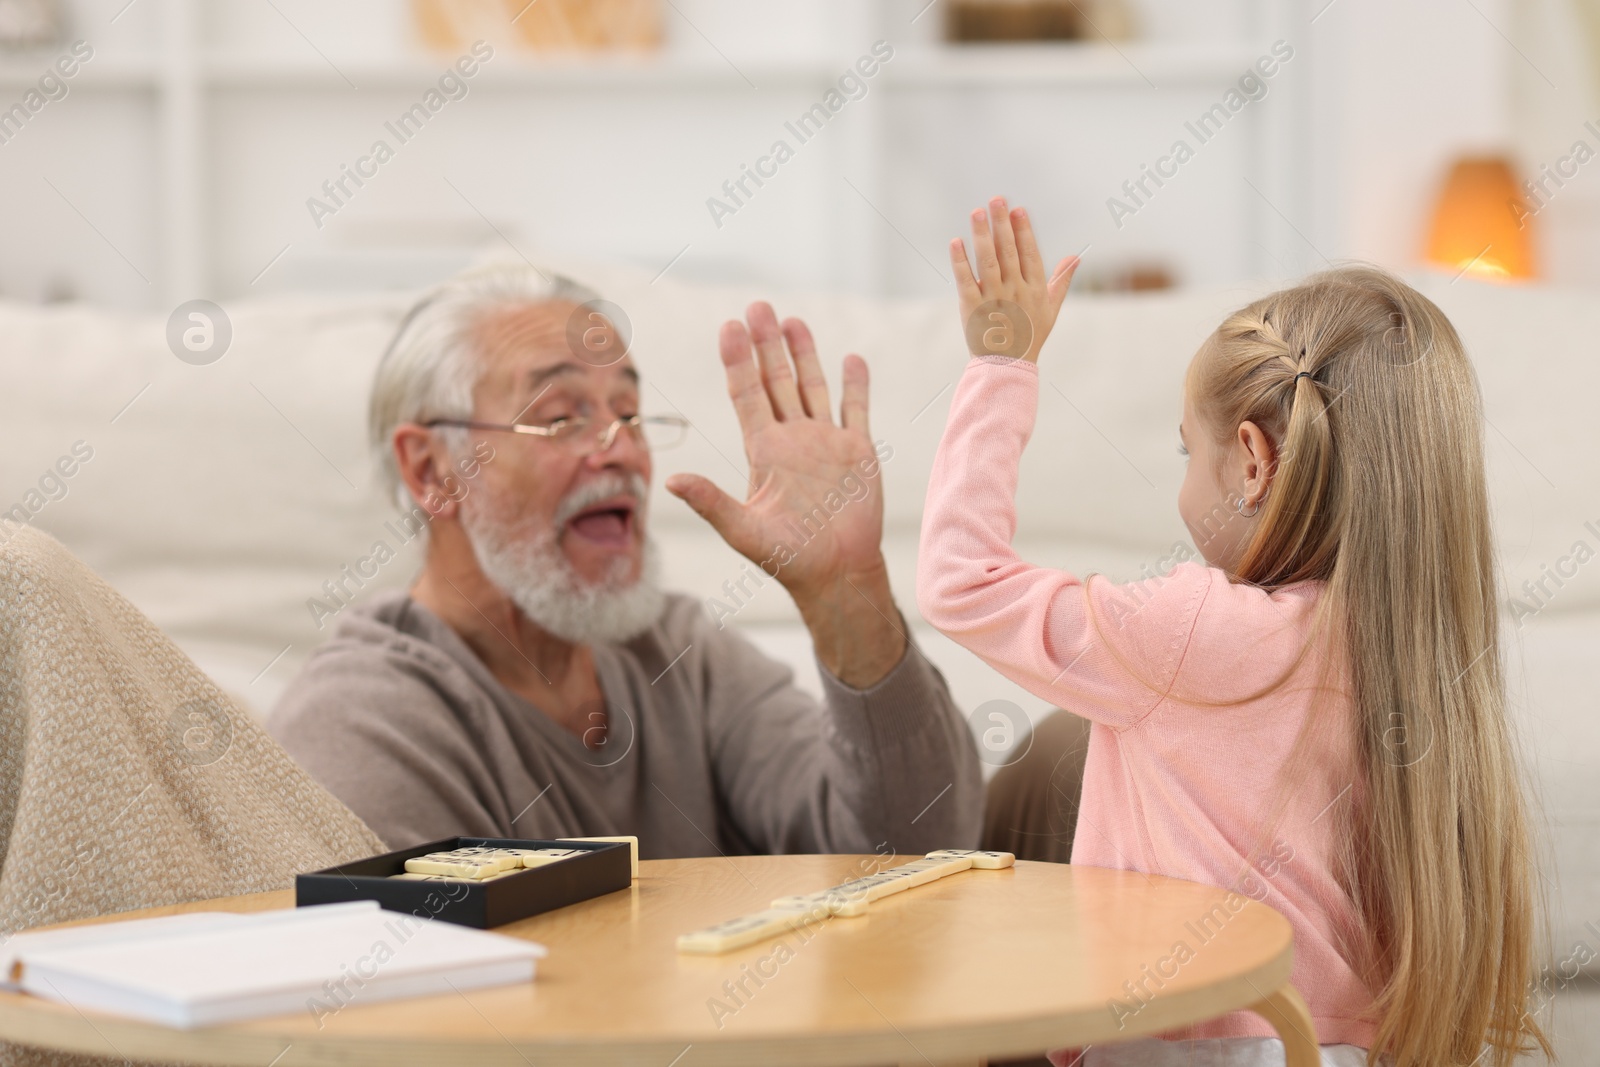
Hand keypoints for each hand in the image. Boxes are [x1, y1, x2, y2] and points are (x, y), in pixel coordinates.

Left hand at [665, 303, 886, 605]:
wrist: (836, 574)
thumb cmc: (787, 558)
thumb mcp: (743, 531)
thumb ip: (711, 502)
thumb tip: (671, 481)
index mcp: (764, 451)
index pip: (746, 395)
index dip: (738, 361)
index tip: (729, 326)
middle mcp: (792, 439)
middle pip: (776, 381)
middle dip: (766, 344)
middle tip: (757, 306)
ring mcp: (825, 442)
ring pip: (812, 386)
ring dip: (804, 354)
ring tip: (792, 320)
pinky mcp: (857, 451)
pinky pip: (855, 409)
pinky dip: (854, 384)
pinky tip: (849, 358)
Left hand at [950, 196, 1077, 363]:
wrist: (1008, 366)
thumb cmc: (1031, 335)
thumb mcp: (1052, 308)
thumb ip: (1062, 280)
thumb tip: (1076, 257)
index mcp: (1035, 288)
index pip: (1029, 253)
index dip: (1023, 230)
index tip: (1017, 209)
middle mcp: (1015, 290)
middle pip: (1008, 251)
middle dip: (1002, 223)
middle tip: (997, 199)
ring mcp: (993, 299)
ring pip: (988, 262)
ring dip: (982, 235)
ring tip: (977, 212)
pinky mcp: (972, 308)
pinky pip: (966, 281)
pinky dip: (960, 261)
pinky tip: (956, 242)